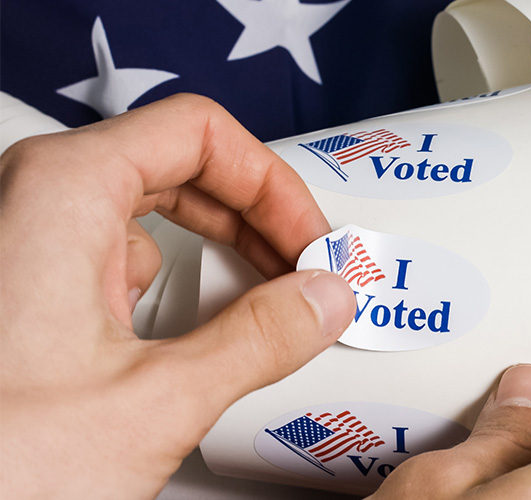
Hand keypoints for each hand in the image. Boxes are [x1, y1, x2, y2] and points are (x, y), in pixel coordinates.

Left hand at [0, 94, 355, 498]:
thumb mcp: (151, 400)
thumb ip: (257, 341)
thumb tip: (321, 300)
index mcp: (60, 191)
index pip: (200, 135)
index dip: (273, 185)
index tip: (310, 242)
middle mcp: (31, 202)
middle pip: (178, 167)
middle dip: (254, 218)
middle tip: (301, 268)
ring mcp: (23, 247)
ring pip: (148, 215)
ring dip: (216, 254)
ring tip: (260, 304)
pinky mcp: (24, 294)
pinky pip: (116, 264)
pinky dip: (171, 290)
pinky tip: (193, 338)